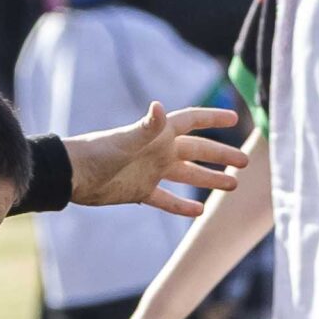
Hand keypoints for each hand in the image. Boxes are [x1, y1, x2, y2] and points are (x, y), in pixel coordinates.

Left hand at [63, 102, 246, 215]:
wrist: (73, 175)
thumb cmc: (98, 153)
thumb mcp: (126, 141)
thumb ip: (147, 126)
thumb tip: (160, 107)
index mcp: (159, 135)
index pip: (192, 121)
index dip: (212, 118)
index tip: (234, 118)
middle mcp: (158, 151)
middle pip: (197, 150)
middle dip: (221, 154)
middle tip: (245, 161)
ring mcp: (150, 171)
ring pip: (187, 174)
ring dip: (209, 178)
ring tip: (233, 185)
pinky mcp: (140, 191)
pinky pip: (166, 199)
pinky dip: (182, 205)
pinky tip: (199, 211)